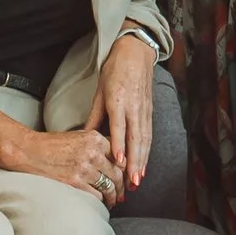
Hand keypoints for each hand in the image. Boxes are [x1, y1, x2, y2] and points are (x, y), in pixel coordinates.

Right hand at [16, 126, 126, 207]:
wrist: (30, 151)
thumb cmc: (53, 144)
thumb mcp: (79, 136)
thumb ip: (97, 145)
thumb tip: (115, 159)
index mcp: (95, 138)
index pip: (120, 156)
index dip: (125, 169)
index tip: (126, 177)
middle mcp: (93, 152)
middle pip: (117, 172)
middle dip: (122, 186)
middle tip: (123, 193)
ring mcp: (84, 167)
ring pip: (109, 185)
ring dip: (113, 196)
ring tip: (114, 201)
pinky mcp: (75, 181)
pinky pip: (96, 194)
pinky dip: (101, 200)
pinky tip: (101, 203)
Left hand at [85, 26, 158, 197]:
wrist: (136, 52)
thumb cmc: (115, 69)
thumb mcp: (100, 91)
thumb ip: (95, 116)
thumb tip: (85, 137)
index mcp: (119, 99)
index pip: (120, 126)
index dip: (120, 145)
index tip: (119, 163)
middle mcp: (134, 106)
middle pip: (136, 138)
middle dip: (135, 162)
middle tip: (131, 182)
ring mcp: (144, 109)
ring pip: (145, 139)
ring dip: (142, 160)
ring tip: (138, 180)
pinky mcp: (150, 110)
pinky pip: (148, 134)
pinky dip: (147, 151)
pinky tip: (144, 164)